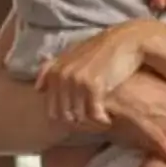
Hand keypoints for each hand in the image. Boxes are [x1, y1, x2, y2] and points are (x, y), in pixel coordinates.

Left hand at [35, 22, 150, 130]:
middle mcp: (61, 76)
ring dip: (91, 124)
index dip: (67, 120)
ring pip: (79, 117)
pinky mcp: (93, 85)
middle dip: (79, 124)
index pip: (51, 111)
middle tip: (93, 124)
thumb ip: (54, 70)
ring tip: (101, 121)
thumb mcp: (73, 55)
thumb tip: (38, 88)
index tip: (81, 120)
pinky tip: (109, 119)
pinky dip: (102, 120)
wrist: (127, 41)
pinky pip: (94, 114)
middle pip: (64, 116)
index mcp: (54, 72)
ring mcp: (76, 80)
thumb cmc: (102, 50)